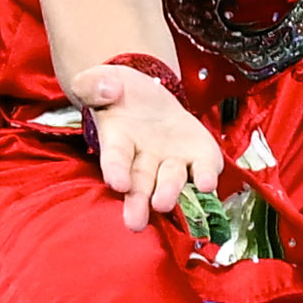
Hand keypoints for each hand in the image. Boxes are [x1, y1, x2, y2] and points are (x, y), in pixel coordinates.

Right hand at [74, 63, 225, 232]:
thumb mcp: (97, 81)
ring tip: (166, 203)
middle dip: (140, 202)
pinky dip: (207, 175)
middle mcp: (145, 161)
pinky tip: (207, 183)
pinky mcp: (199, 155)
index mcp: (117, 143)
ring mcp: (173, 160)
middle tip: (137, 220)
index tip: (117, 183)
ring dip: (171, 191)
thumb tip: (110, 90)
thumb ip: (94, 85)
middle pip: (142, 185)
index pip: (116, 160)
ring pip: (173, 180)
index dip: (117, 172)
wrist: (144, 96)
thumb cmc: (115, 93)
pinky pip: (204, 167)